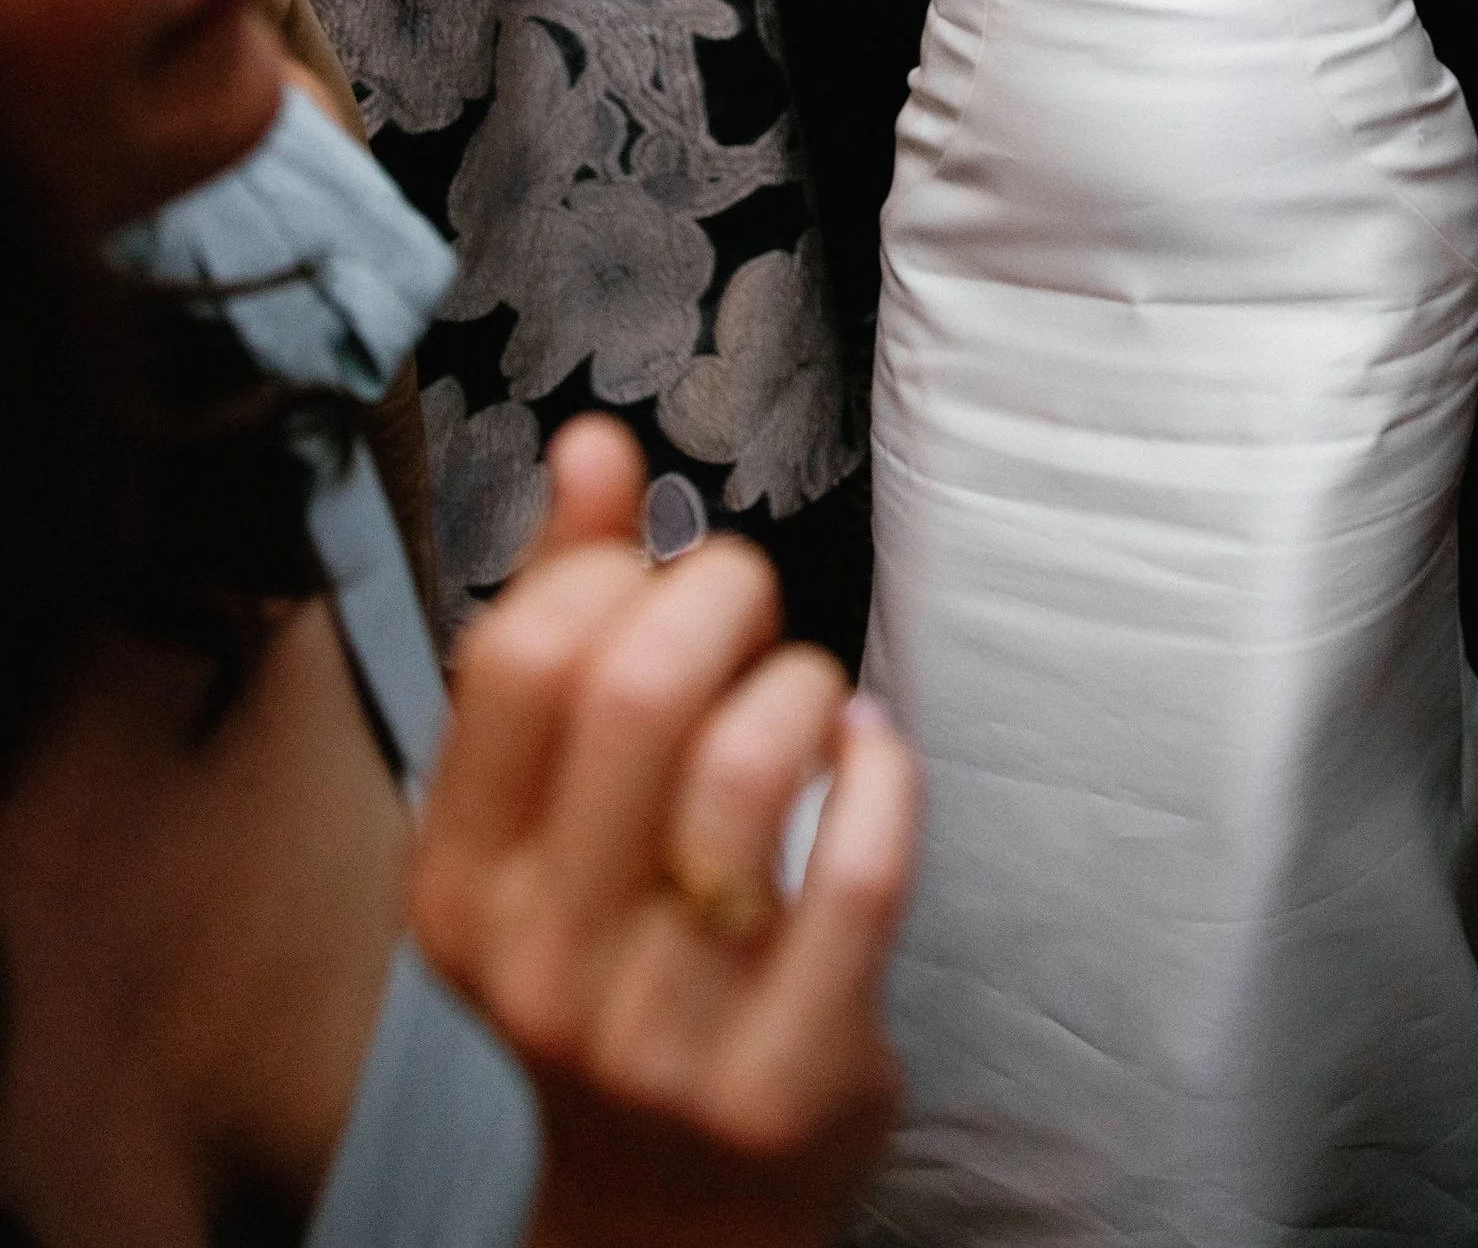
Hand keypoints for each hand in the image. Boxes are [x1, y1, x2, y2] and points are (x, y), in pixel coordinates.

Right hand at [408, 416, 918, 1247]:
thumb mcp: (551, 815)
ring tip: (806, 701)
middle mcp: (539, 964)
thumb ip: (564, 615)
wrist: (669, 1214)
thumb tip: (592, 444)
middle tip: (750, 607)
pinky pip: (861, 867)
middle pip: (634, 691)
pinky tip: (869, 752)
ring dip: (800, 686)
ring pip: (748, 767)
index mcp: (456, 886)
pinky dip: (885, 768)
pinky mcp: (787, 1076)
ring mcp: (660, 1032)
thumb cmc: (616, 959)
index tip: (655, 579)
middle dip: (721, 594)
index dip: (610, 568)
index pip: (517, 655)